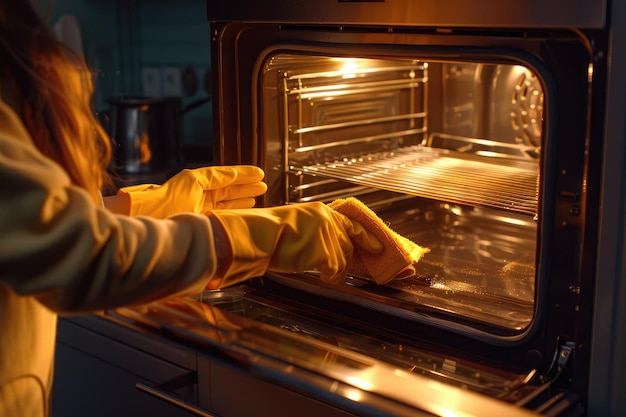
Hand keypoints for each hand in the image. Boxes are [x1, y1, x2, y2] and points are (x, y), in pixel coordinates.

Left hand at [117, 166, 266, 217]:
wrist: (150, 220)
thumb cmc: (167, 198)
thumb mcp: (193, 181)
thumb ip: (214, 176)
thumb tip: (233, 173)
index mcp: (198, 183)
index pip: (225, 176)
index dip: (243, 174)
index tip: (259, 173)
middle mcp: (201, 196)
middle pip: (229, 189)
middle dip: (246, 186)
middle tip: (263, 184)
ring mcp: (203, 210)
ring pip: (229, 202)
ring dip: (244, 198)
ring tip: (258, 194)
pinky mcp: (204, 224)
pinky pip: (225, 215)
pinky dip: (237, 211)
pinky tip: (246, 209)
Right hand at [207, 202, 382, 287]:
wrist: (258, 235)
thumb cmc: (269, 232)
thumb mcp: (297, 222)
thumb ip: (316, 230)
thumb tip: (326, 247)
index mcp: (321, 211)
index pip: (352, 224)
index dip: (367, 237)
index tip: (378, 247)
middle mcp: (328, 221)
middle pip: (348, 246)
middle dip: (345, 261)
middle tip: (336, 271)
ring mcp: (327, 236)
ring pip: (342, 261)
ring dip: (334, 272)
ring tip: (321, 274)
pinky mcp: (323, 252)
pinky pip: (333, 271)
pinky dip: (328, 277)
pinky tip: (319, 276)